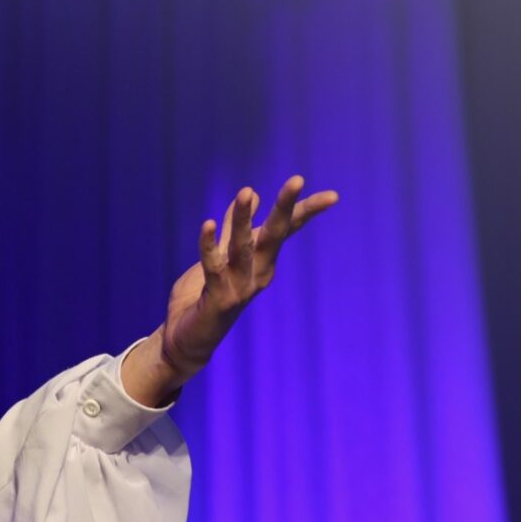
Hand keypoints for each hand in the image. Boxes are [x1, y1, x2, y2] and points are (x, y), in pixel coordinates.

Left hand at [155, 177, 337, 378]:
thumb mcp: (222, 255)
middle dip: (285, 207)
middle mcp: (258, 273)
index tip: (333, 196)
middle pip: (274, 235)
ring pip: (242, 247)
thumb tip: (253, 195)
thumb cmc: (203, 296)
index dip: (306, 211)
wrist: (187, 340)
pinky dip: (209, 245)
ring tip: (245, 192)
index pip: (286, 230)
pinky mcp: (218, 298)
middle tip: (297, 180)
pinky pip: (213, 266)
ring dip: (242, 220)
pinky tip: (207, 224)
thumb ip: (233, 227)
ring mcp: (240, 287)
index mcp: (262, 261)